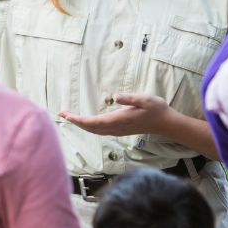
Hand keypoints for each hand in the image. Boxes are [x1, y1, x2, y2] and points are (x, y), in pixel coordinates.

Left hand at [58, 93, 172, 136]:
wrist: (166, 123)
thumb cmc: (156, 109)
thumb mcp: (145, 99)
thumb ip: (130, 98)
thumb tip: (115, 97)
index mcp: (120, 119)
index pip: (94, 122)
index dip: (79, 120)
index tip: (67, 116)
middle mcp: (117, 127)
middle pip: (91, 127)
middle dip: (75, 122)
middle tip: (61, 113)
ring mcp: (118, 130)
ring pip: (95, 130)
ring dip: (81, 124)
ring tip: (69, 117)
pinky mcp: (120, 130)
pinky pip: (100, 131)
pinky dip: (90, 127)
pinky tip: (86, 124)